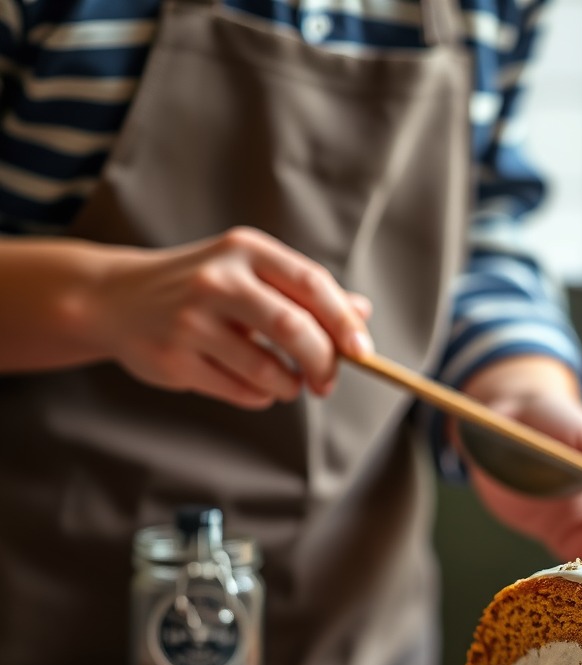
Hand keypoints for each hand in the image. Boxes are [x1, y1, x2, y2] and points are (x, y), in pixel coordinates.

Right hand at [90, 227, 372, 407]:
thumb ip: (306, 292)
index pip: (312, 284)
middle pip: (293, 327)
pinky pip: (240, 390)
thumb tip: (362, 312)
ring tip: (289, 383)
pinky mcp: (175, 358)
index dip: (344, 322)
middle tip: (327, 382)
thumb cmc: (201, 287)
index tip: (363, 352)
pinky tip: (256, 387)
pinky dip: (260, 396)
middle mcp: (217, 280)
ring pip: (267, 368)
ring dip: (289, 385)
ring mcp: (191, 320)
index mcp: (245, 251)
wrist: (116, 298)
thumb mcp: (252, 273)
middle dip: (323, 362)